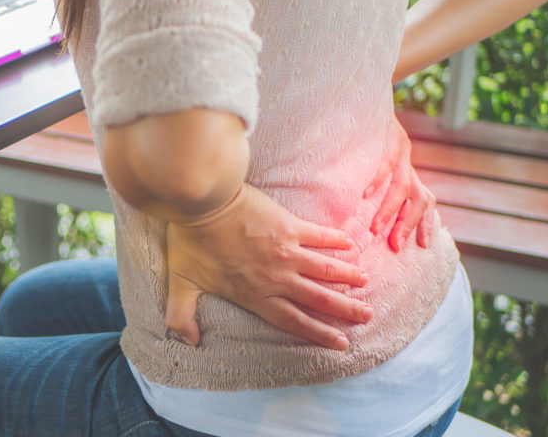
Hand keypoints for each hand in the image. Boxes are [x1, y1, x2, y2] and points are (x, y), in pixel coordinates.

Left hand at [165, 184, 371, 350]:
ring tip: (365, 282)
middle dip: (345, 309)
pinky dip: (336, 240)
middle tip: (367, 315)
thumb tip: (188, 342)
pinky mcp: (288, 225)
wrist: (201, 204)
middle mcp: (276, 277)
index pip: (293, 320)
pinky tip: (350, 244)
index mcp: (254, 294)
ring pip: (326, 269)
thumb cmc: (190, 242)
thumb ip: (182, 316)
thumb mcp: (181, 284)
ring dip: (348, 276)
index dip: (318, 333)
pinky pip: (319, 236)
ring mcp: (285, 251)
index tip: (341, 342)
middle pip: (318, 299)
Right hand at [364, 118, 435, 250]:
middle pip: (419, 198)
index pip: (426, 200)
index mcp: (408, 168)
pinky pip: (384, 162)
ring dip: (390, 211)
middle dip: (408, 224)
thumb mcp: (375, 157)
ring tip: (377, 229)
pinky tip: (365, 195)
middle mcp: (408, 161)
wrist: (367, 92)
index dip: (426, 222)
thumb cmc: (365, 130)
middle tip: (394, 245)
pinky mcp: (389, 136)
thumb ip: (378, 179)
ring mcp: (400, 148)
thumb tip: (361, 206)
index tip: (423, 245)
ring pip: (402, 186)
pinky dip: (376, 180)